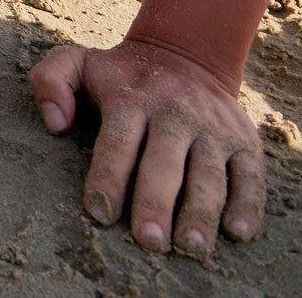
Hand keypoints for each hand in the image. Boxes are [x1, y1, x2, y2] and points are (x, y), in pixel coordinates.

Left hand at [29, 37, 263, 258]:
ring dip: (202, 212)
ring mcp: (213, 128)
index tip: (100, 212)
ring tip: (190, 247)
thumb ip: (50, 81)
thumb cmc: (120, 75)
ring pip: (209, 174)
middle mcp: (175, 113)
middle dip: (156, 203)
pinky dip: (248, 205)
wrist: (185, 54)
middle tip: (149, 242)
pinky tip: (238, 234)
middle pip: (164, 164)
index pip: (117, 142)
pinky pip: (250, 175)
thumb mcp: (77, 62)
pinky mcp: (244, 141)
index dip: (108, 178)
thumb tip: (54, 123)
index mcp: (130, 98)